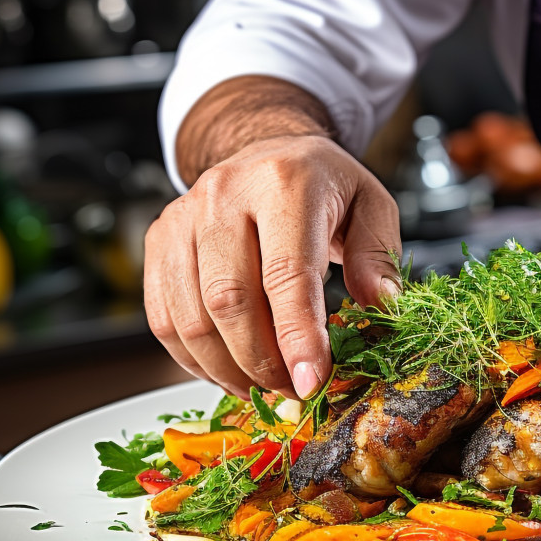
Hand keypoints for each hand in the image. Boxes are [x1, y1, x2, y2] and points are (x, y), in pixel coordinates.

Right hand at [144, 135, 400, 398]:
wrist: (265, 149)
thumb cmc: (321, 184)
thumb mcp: (371, 205)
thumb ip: (378, 255)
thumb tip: (381, 305)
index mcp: (284, 184)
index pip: (286, 273)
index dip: (297, 336)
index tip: (311, 382)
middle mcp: (224, 196)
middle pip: (231, 302)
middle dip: (264, 363)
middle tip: (294, 391)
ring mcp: (183, 219)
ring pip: (191, 318)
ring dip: (229, 370)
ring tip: (265, 387)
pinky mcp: (159, 243)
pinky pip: (164, 319)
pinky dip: (194, 360)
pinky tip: (229, 370)